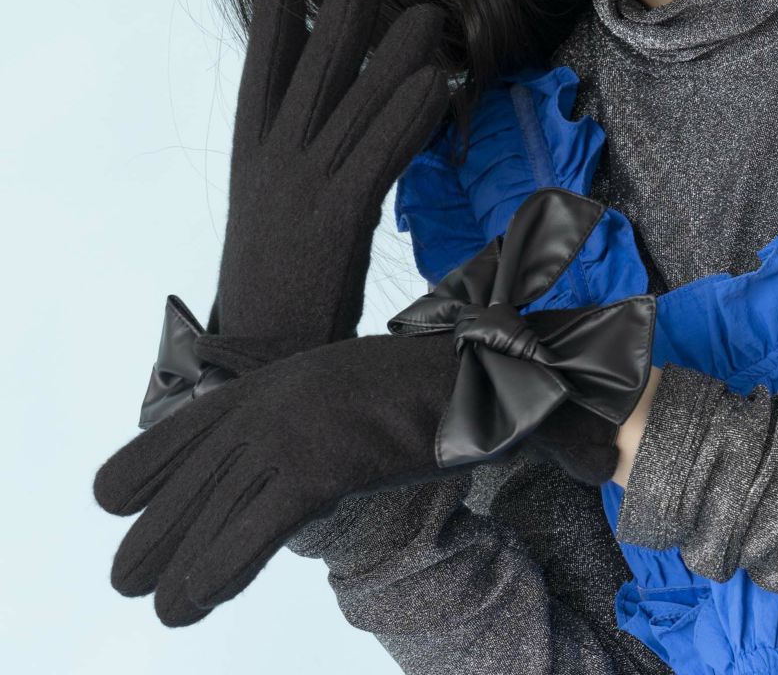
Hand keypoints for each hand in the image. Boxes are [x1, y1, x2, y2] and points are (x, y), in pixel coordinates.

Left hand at [94, 332, 461, 627]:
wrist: (454, 376)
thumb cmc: (390, 388)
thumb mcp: (315, 387)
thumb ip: (276, 413)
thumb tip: (250, 461)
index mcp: (253, 388)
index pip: (173, 433)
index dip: (139, 473)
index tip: (116, 504)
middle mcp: (257, 410)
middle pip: (183, 484)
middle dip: (150, 539)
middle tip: (128, 579)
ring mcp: (285, 438)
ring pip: (209, 515)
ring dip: (177, 570)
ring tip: (163, 609)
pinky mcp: (317, 470)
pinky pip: (253, 530)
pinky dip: (220, 568)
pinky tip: (196, 597)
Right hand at [215, 0, 449, 342]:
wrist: (260, 352)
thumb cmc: (273, 284)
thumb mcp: (271, 215)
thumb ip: (291, 168)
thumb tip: (327, 131)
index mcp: (251, 159)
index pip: (259, 80)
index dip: (270, 30)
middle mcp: (273, 162)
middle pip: (309, 77)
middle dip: (336, 21)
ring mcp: (304, 186)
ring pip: (353, 106)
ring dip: (392, 57)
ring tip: (425, 16)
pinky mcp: (338, 217)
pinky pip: (380, 153)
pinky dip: (409, 115)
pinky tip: (435, 83)